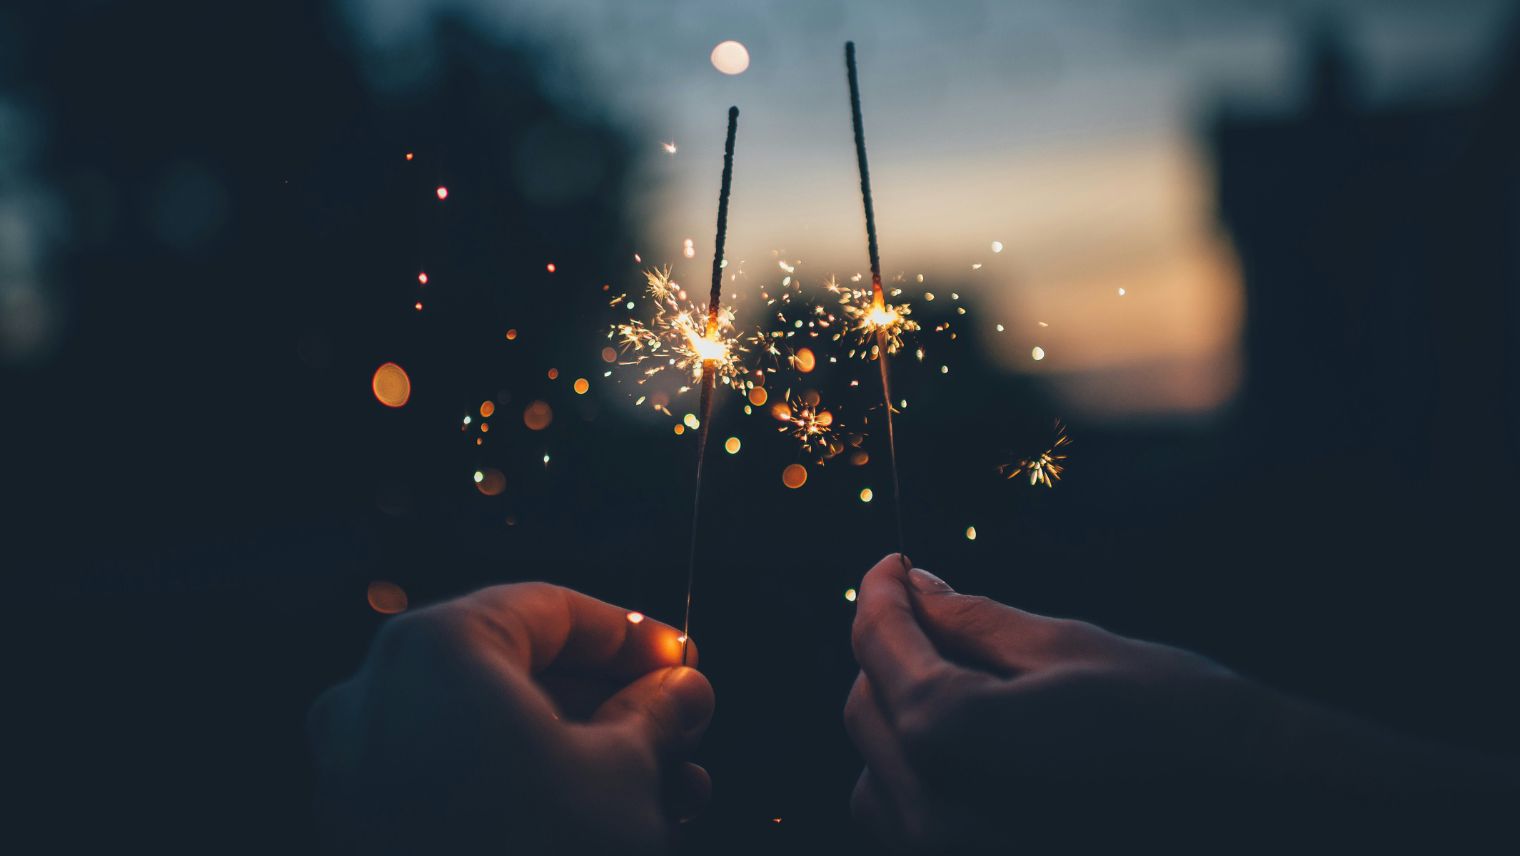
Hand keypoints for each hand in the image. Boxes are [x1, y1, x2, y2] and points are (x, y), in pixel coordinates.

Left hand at [309, 583, 713, 854]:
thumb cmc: (535, 855)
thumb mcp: (624, 777)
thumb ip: (657, 716)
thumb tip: (683, 690)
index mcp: (437, 649)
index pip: (550, 610)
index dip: (631, 635)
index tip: (683, 661)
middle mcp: (378, 694)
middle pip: (519, 671)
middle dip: (612, 704)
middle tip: (680, 729)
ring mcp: (359, 767)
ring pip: (491, 731)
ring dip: (581, 752)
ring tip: (665, 789)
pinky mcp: (363, 829)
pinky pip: (456, 779)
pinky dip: (525, 786)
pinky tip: (600, 819)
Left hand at [844, 555, 1516, 851]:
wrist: (1270, 817)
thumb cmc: (1180, 724)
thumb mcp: (1070, 650)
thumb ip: (972, 622)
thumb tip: (915, 585)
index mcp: (952, 741)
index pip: (879, 649)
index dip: (880, 594)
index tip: (894, 564)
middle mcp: (934, 819)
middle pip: (865, 710)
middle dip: (892, 653)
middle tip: (939, 610)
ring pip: (876, 775)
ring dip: (904, 720)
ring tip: (969, 683)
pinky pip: (913, 825)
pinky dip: (926, 779)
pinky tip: (986, 748)